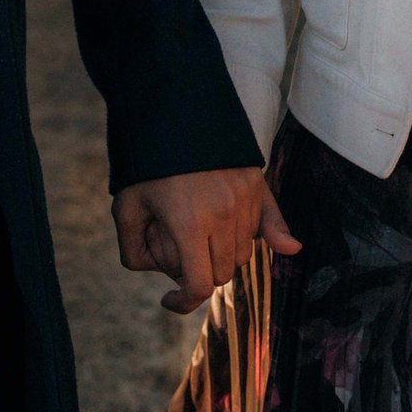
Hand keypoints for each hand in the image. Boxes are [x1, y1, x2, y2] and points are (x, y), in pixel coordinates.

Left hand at [113, 167, 300, 314]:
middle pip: (222, 273)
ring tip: (198, 231)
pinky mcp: (257, 185)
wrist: (175, 109)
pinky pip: (272, 224)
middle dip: (199, 273)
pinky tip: (286, 247)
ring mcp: (244, 200)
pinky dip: (273, 239)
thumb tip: (159, 275)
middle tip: (176, 252)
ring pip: (243, 254)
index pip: (199, 285)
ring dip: (223, 255)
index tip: (168, 299)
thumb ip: (133, 251)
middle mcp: (223, 215)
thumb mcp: (125, 207)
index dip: (183, 302)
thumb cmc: (146, 163)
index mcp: (189, 224)